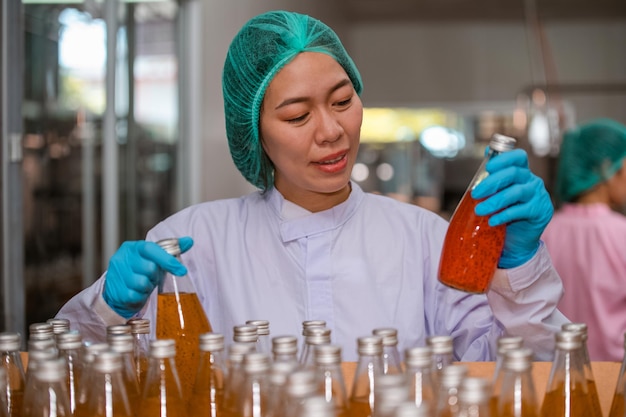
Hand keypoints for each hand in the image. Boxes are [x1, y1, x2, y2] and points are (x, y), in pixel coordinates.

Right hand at [103, 237, 193, 317]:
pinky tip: (138, 293)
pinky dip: (141, 296)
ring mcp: (116, 275)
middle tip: (151, 277)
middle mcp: (121, 258)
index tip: (182, 270)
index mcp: (131, 247)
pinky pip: (137, 296)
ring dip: (147, 286)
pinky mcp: (117, 292)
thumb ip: (171, 249)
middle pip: (149, 268)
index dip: (167, 260)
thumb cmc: (138, 271)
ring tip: (144, 284)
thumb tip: (189, 241)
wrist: (117, 290)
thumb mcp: (153, 258)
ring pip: (143, 283)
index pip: (151, 249)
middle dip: (155, 275)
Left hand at [471, 149, 552, 267]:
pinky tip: (492, 221)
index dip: (504, 159)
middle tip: (475, 193)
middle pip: (513, 174)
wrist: (517, 239)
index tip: (488, 167)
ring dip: (494, 201)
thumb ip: (493, 176)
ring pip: (516, 192)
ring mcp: (539, 196)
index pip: (518, 157)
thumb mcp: (497, 194)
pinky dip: (503, 215)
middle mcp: (533, 181)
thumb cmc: (505, 212)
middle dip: (491, 182)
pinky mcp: (541, 211)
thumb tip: (486, 152)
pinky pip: (520, 211)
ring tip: (479, 210)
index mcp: (522, 173)